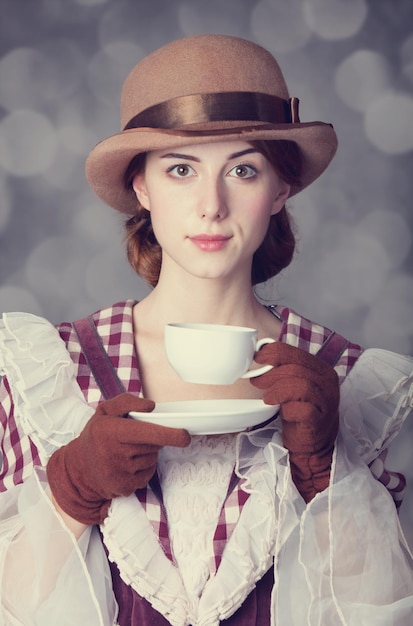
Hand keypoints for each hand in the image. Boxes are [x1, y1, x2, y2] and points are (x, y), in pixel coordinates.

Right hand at [46, 393, 190, 524]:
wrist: (79, 469)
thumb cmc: (96, 436)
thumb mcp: (105, 411)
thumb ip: (127, 402)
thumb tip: (151, 407)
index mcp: (110, 432)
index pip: (148, 433)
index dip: (170, 434)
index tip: (185, 435)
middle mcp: (115, 454)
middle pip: (154, 445)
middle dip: (153, 438)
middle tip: (135, 436)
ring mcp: (121, 474)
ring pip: (152, 458)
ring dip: (147, 452)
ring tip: (127, 450)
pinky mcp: (126, 488)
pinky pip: (148, 473)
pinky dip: (143, 467)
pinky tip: (127, 463)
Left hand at [251, 342, 339, 501]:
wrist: (312, 445)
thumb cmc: (299, 412)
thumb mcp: (292, 385)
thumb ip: (283, 370)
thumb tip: (259, 355)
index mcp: (320, 368)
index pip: (295, 352)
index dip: (273, 353)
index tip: (258, 358)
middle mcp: (327, 381)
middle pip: (296, 367)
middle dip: (272, 373)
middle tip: (257, 381)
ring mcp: (326, 400)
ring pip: (300, 384)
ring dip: (278, 390)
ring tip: (267, 398)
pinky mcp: (320, 419)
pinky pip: (302, 408)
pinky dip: (287, 409)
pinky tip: (282, 412)